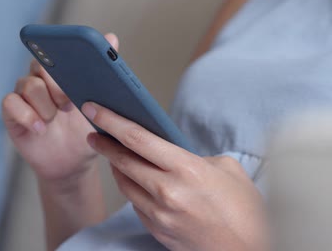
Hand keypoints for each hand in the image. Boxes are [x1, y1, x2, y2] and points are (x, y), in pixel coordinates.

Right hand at [2, 34, 119, 182]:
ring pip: (27, 84)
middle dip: (56, 84)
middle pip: (39, 65)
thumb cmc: (85, 131)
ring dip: (44, 104)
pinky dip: (26, 115)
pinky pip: (10, 103)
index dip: (61, 57)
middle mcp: (40, 80)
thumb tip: (111, 37)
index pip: (55, 51)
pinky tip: (40, 128)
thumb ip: (103, 72)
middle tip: (68, 103)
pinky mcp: (12, 114)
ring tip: (54, 119)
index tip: (75, 73)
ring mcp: (24, 97)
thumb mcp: (100, 104)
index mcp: (60, 74)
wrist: (73, 163)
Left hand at [81, 102, 268, 250]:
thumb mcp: (228, 170)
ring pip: (125, 183)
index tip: (93, 109)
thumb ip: (195, 156)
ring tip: (112, 153)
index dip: (110, 120)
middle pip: (123, 160)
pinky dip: (132, 188)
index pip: (136, 138)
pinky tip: (133, 180)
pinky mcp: (157, 230)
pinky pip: (136, 204)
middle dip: (104, 143)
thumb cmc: (246, 211)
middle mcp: (167, 192)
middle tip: (93, 132)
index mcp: (186, 169)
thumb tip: (171, 152)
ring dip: (116, 166)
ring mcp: (160, 214)